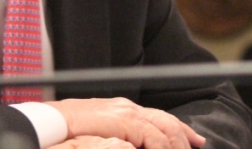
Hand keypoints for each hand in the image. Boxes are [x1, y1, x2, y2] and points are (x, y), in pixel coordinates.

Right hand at [46, 97, 205, 148]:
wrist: (51, 121)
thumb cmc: (66, 128)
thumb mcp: (96, 131)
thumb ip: (114, 136)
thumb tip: (127, 144)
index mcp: (121, 109)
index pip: (155, 116)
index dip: (175, 128)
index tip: (190, 139)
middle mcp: (127, 107)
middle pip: (165, 119)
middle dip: (184, 134)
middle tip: (199, 145)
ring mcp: (127, 113)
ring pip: (165, 128)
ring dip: (177, 144)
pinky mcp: (125, 121)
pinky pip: (155, 138)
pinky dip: (164, 148)